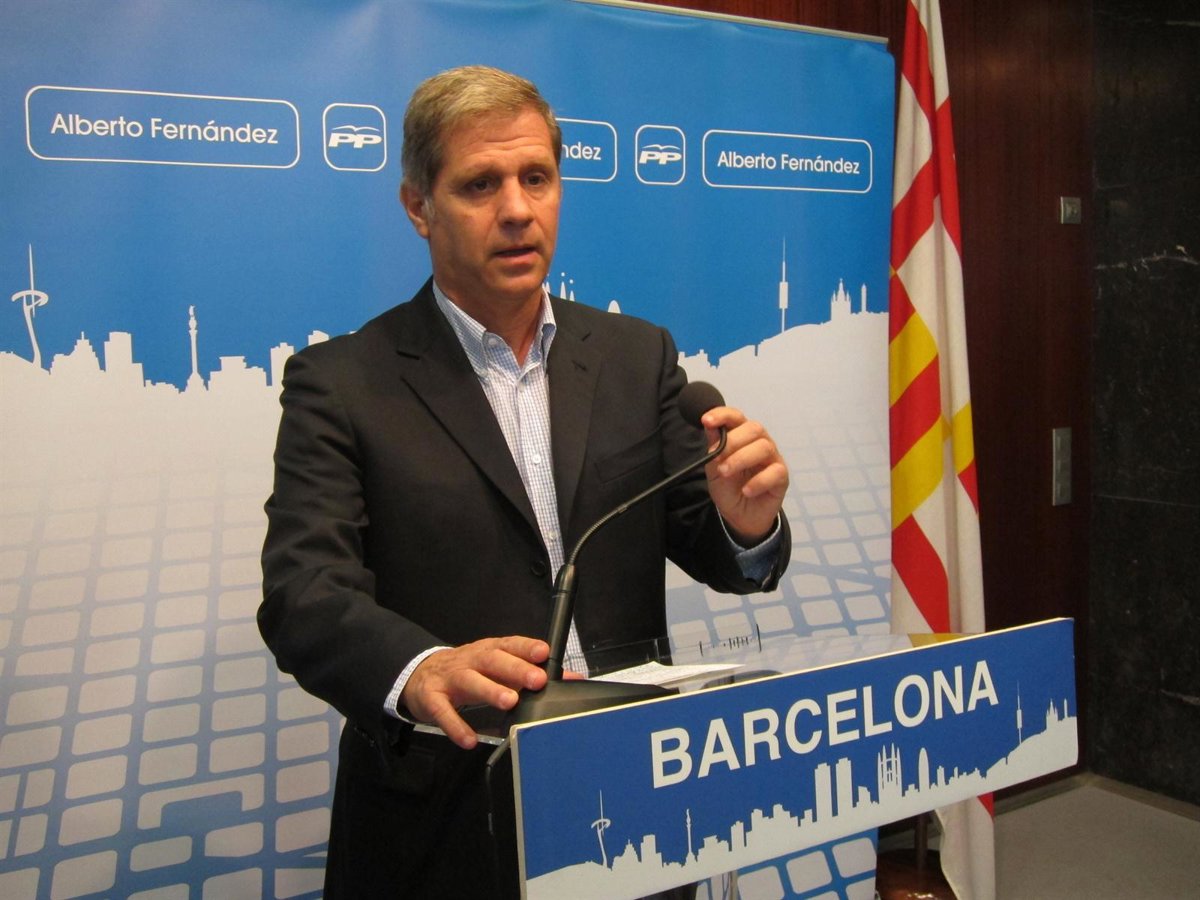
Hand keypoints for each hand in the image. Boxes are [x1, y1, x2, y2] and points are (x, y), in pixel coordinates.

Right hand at [401, 636, 549, 748]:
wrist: (419, 675)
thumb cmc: (466, 670)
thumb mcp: (495, 667)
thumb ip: (529, 672)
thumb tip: (570, 679)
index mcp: (487, 650)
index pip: (509, 644)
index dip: (526, 647)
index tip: (544, 653)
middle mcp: (470, 660)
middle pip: (492, 660)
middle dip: (516, 669)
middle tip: (536, 680)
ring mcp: (450, 678)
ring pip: (470, 681)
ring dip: (490, 690)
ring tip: (510, 701)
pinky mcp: (432, 698)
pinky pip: (443, 712)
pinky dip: (456, 726)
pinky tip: (470, 739)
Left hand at [701, 406, 789, 545]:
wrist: (739, 516)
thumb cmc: (729, 489)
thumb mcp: (714, 469)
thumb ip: (714, 449)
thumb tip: (710, 427)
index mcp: (742, 437)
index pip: (736, 417)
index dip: (723, 415)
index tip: (707, 420)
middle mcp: (760, 443)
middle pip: (754, 429)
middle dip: (733, 441)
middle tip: (718, 459)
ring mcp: (772, 459)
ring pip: (764, 447)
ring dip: (741, 459)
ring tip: (726, 473)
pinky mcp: (781, 477)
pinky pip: (775, 472)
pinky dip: (758, 481)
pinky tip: (746, 490)